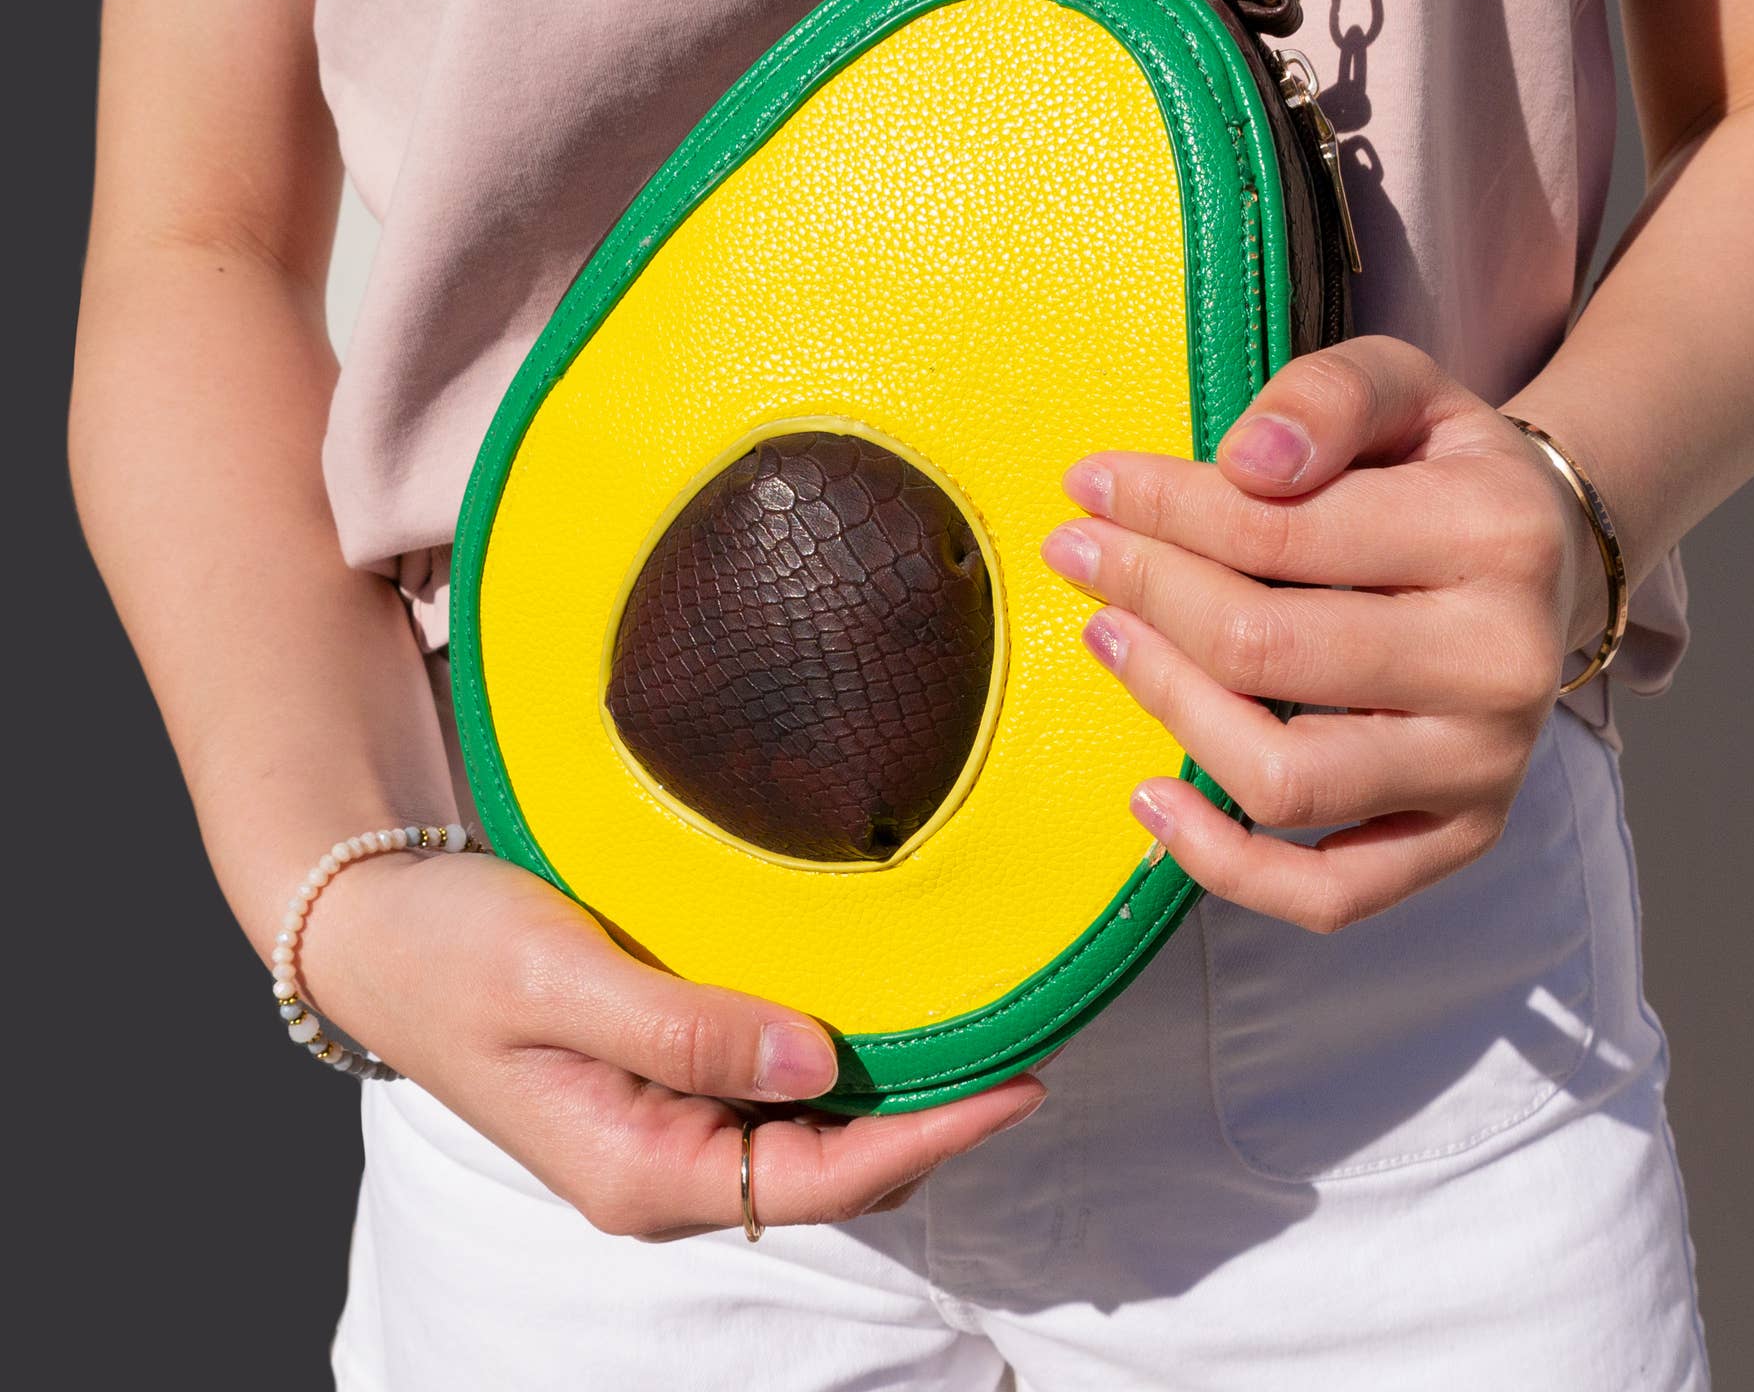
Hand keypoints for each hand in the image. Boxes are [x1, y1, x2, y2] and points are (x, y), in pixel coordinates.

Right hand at [302, 847, 1043, 1239]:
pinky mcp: (666, 1077)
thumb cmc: (451, 950)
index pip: (820, 1178)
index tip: (1019, 1081)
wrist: (378, 926)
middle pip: (832, 1169)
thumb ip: (684, 1028)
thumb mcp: (558, 980)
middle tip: (1024, 1042)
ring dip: (891, 1092)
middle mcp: (663, 1164)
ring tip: (979, 1027)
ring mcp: (667, 1125)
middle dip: (930, 1122)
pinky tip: (881, 1009)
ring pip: (810, 1135)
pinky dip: (838, 1061)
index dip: (930, 1135)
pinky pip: (775, 1091)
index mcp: (639, 1169)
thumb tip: (816, 1062)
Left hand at [1040, 335, 1605, 934]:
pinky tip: (1153, 798)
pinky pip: (1329, 894)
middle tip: (1078, 552)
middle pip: (1265, 650)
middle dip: (1146, 592)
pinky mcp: (1460, 837)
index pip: (1277, 529)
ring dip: (1169, 707)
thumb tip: (1246, 460)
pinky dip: (1226, 864)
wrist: (1548, 562)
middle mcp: (1502, 664)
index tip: (1090, 487)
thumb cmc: (1443, 471)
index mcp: (1494, 534)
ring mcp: (1484, 767)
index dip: (1160, 508)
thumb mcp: (1402, 387)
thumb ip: (1327, 396)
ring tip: (1109, 638)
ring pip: (1284, 777)